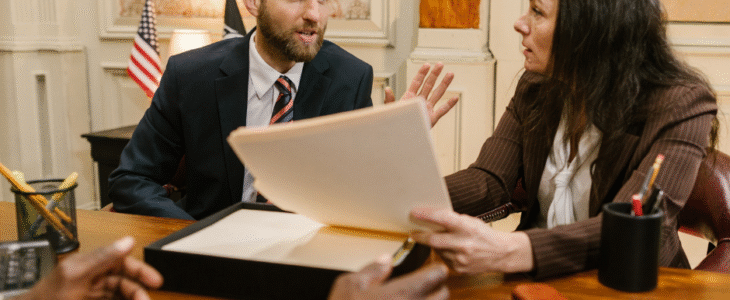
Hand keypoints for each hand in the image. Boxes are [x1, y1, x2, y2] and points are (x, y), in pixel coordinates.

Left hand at [22, 237, 162, 299]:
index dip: (140, 270)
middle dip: (137, 290)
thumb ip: (102, 257)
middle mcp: (92, 277)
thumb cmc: (46, 297)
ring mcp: (90, 293)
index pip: (121, 262)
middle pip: (123, 281)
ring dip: (131, 298)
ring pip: (119, 294)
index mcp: (89, 264)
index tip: (155, 280)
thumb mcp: (76, 274)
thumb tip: (127, 240)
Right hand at [328, 254, 448, 299]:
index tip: (434, 267)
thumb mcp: (348, 285)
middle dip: (439, 287)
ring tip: (419, 297)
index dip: (436, 269)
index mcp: (400, 294)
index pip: (435, 276)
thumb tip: (386, 260)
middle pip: (443, 295)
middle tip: (430, 283)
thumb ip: (371, 271)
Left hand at [385, 62, 457, 127]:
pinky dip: (449, 105)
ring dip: (444, 84)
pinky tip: (455, 98)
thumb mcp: (390, 110)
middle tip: (440, 64)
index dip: (422, 73)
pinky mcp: (432, 118)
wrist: (400, 136)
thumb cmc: (395, 122)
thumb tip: (387, 89)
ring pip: (437, 94)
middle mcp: (420, 100)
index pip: (417, 82)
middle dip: (435, 74)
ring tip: (450, 74)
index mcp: (410, 97)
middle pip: (429, 85)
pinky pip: (442, 110)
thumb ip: (389, 99)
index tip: (427, 65)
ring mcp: (427, 108)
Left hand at [410, 208, 533, 273]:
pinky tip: (451, 250)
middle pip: (434, 240)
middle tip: (413, 232)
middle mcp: (463, 244)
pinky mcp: (459, 269)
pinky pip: (444, 259)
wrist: (502, 254)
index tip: (414, 212)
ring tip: (443, 240)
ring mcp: (461, 259)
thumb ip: (453, 220)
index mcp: (467, 227)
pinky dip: (443, 254)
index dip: (426, 215)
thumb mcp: (471, 222)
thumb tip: (430, 218)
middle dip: (420, 236)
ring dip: (435, 245)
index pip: (443, 218)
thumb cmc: (485, 234)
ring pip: (438, 250)